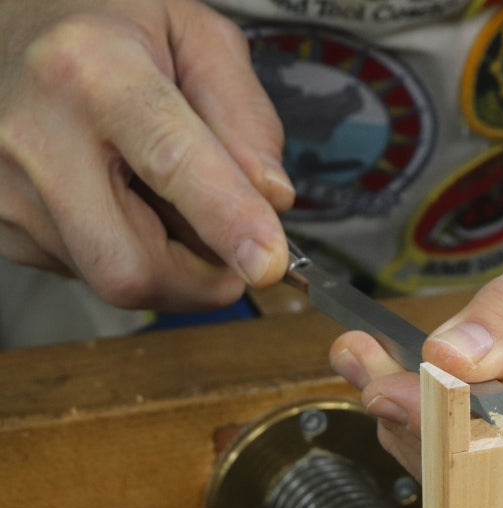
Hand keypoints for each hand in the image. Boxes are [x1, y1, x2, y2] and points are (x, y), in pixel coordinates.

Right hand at [0, 0, 292, 309]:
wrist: (5, 21)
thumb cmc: (100, 23)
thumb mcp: (192, 34)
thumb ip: (244, 115)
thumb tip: (271, 197)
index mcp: (91, 69)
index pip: (172, 164)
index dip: (227, 222)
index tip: (267, 263)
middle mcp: (35, 135)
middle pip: (133, 266)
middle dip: (203, 277)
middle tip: (231, 243)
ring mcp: (5, 189)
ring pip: (114, 281)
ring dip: (168, 262)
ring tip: (160, 194)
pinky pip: (87, 272)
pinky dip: (128, 252)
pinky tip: (120, 199)